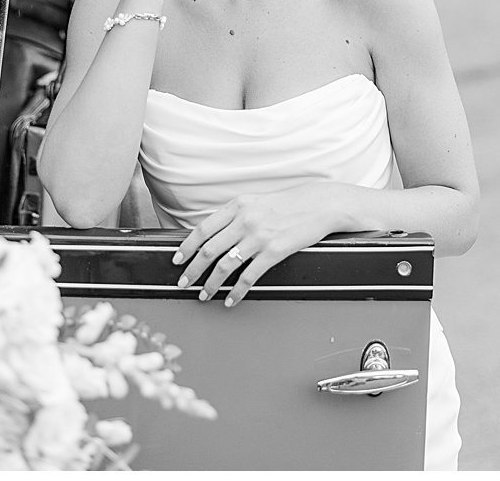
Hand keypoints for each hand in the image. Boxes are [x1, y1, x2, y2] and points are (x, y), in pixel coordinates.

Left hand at [173, 184, 338, 304]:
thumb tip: (215, 236)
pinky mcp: (274, 251)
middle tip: (183, 283)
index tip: (178, 259)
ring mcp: (259, 236)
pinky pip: (248, 276)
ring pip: (224, 266)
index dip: (186, 247)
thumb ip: (237, 215)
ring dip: (210, 284)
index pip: (203, 229)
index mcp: (239, 206)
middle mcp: (245, 220)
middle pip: (208, 250)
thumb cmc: (292, 203)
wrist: (322, 204)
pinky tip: (232, 299)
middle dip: (192, 270)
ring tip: (204, 294)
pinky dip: (237, 291)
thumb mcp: (258, 201)